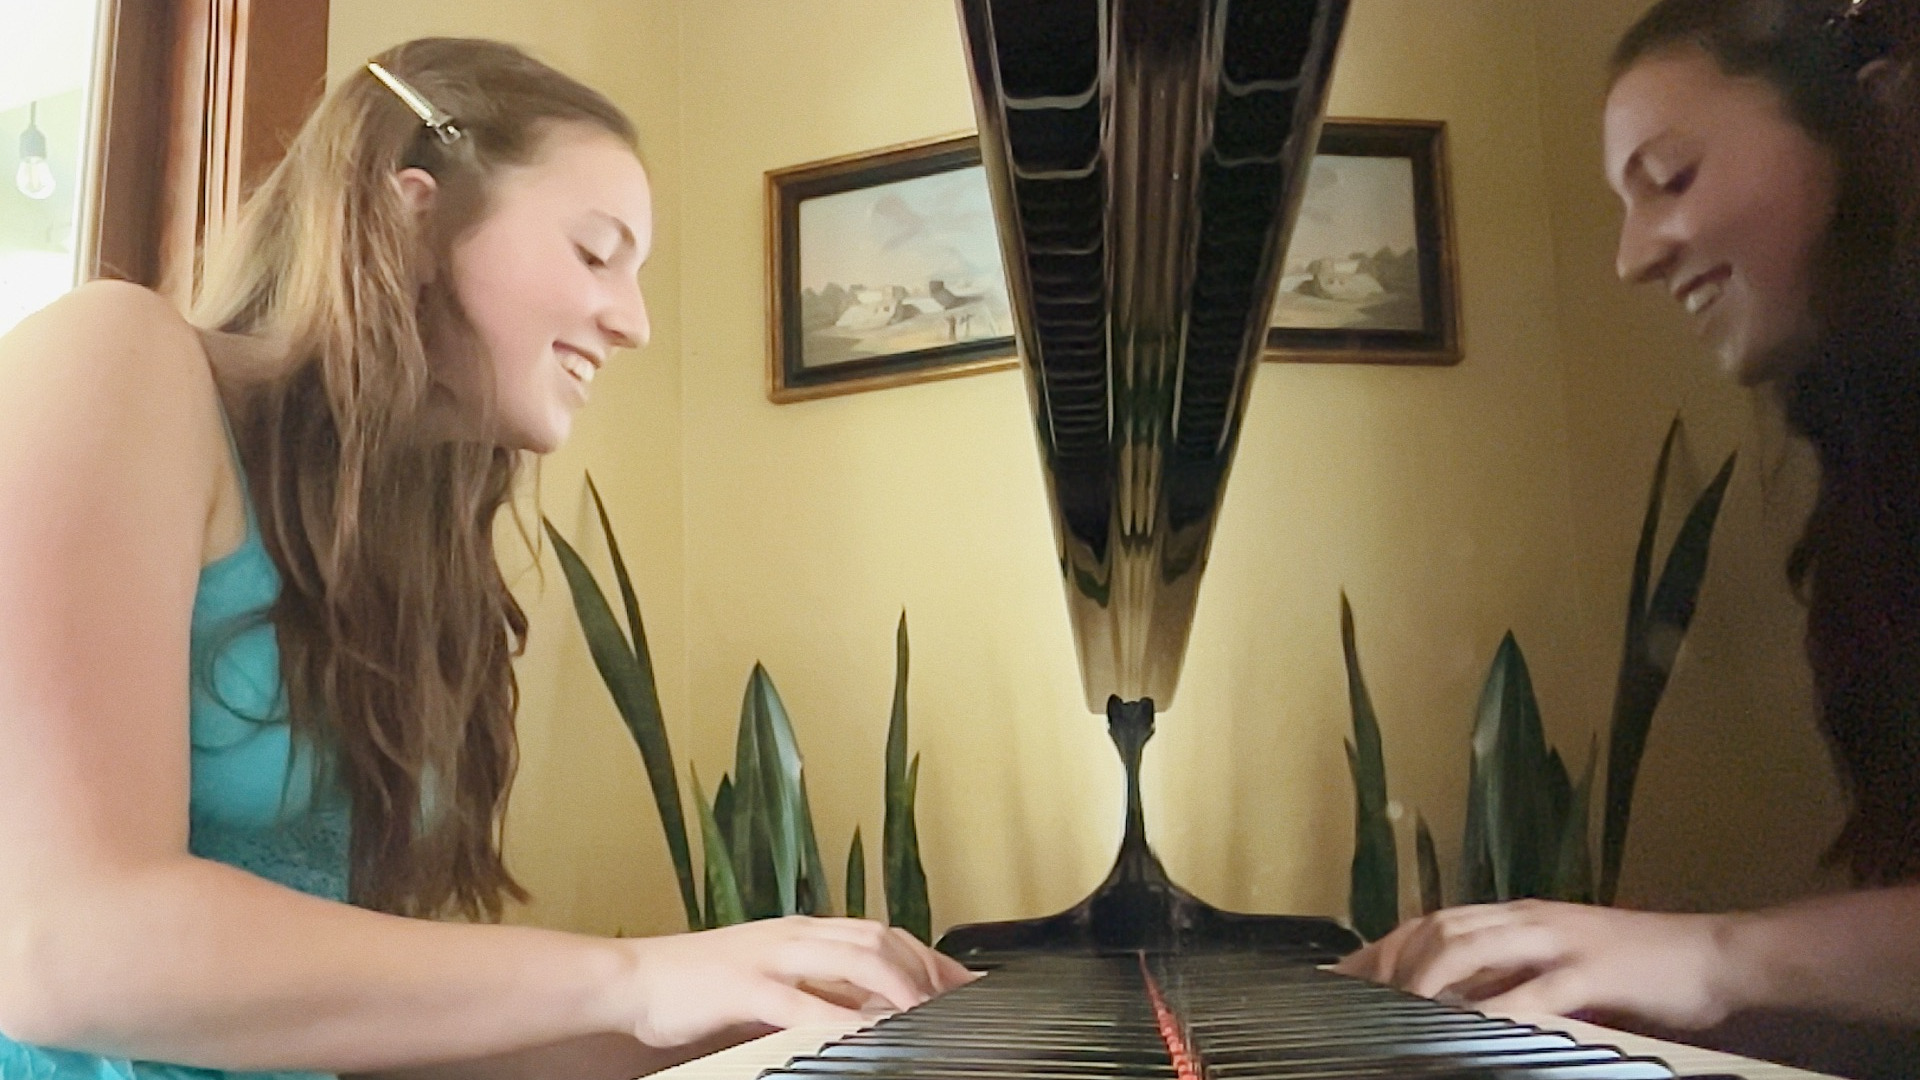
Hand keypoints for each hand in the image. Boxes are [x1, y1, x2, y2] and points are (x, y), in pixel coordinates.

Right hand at [619, 916, 975, 1048]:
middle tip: (957, 1001)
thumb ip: (812, 989)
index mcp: (800, 931)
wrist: (630, 980)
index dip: (926, 956)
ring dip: (895, 985)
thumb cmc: (695, 986)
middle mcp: (793, 935)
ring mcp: (769, 956)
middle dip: (924, 969)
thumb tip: (864, 1010)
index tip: (962, 984)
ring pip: (850, 957)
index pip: (879, 932)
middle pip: (877, 938)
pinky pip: (799, 1000)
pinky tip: (861, 1034)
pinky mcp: (743, 986)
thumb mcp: (766, 981)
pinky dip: (837, 1016)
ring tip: (924, 1014)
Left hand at [1331, 900, 1737, 1029]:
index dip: (1383, 947)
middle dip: (1390, 961)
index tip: (1343, 979)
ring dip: (1428, 977)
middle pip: (1439, 927)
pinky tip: (1471, 1027)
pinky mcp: (1593, 972)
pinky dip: (1497, 1007)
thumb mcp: (1563, 967)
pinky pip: (1534, 989)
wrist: (1718, 957)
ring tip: (1397, 1010)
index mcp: (1519, 916)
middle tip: (1355, 998)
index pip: (1432, 921)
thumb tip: (1456, 1004)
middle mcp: (1529, 919)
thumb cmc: (1642, 970)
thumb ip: (1513, 977)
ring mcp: (1560, 941)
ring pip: (1474, 946)